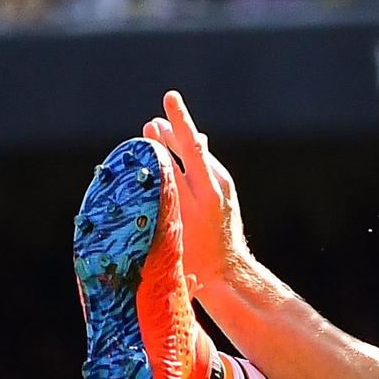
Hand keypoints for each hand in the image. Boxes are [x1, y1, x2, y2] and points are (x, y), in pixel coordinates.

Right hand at [142, 90, 248, 287]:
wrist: (226, 276)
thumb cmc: (197, 258)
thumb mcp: (179, 227)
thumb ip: (173, 192)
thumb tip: (171, 163)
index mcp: (204, 195)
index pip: (189, 150)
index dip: (177, 124)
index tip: (167, 102)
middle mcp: (216, 188)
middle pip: (191, 150)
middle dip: (172, 131)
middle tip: (151, 122)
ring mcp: (222, 191)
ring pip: (196, 158)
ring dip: (176, 144)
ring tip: (155, 130)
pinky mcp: (223, 195)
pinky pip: (201, 169)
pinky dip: (186, 160)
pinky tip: (175, 153)